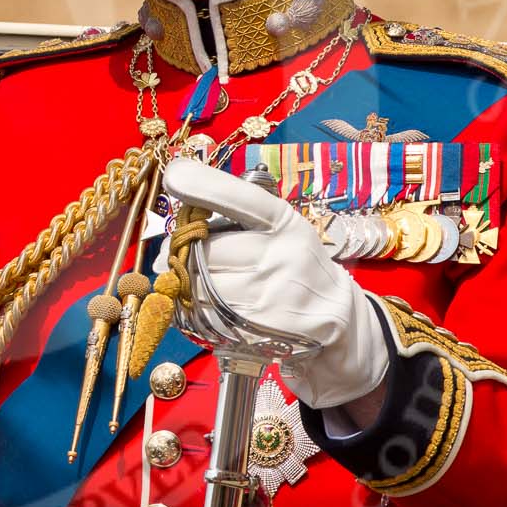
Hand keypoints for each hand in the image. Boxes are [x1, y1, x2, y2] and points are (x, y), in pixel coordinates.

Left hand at [162, 158, 390, 410]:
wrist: (332, 314)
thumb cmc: (294, 261)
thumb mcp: (281, 228)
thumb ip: (235, 219)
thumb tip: (175, 234)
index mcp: (285, 224)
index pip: (241, 200)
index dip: (204, 186)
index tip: (175, 175)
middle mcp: (278, 257)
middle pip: (206, 250)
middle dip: (186, 251)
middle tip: (183, 253)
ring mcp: (266, 296)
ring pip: (199, 285)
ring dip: (187, 281)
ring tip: (195, 278)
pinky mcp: (254, 330)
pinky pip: (202, 315)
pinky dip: (193, 307)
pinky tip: (206, 302)